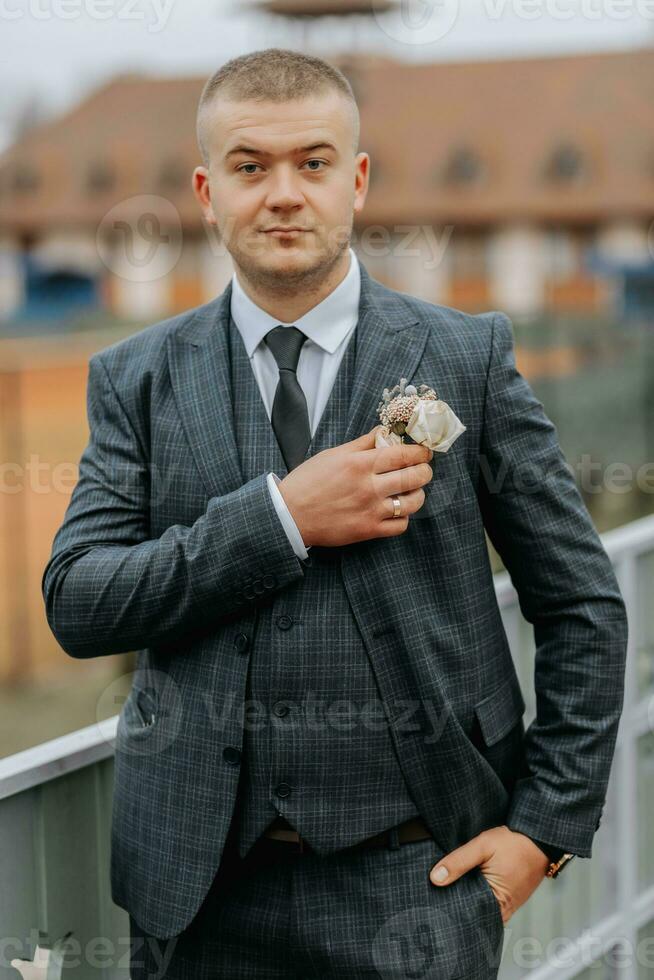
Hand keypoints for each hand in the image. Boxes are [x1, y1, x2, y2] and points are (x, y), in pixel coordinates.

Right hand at [277, 425, 433, 547]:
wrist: (290, 515)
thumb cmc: (308, 482)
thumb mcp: (333, 454)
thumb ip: (362, 443)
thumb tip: (383, 432)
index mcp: (360, 464)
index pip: (403, 454)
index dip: (420, 452)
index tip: (424, 451)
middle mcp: (369, 487)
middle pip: (415, 476)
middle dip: (424, 471)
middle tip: (422, 469)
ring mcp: (371, 510)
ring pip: (413, 502)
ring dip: (418, 494)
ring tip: (412, 490)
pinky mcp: (368, 530)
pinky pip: (400, 526)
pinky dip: (403, 518)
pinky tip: (397, 511)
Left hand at [429, 825, 550, 924]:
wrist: (539, 840)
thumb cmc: (514, 843)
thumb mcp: (483, 846)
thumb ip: (458, 861)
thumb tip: (435, 878)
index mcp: (496, 902)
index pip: (465, 914)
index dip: (448, 906)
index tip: (433, 899)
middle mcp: (502, 910)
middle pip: (471, 913)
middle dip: (455, 903)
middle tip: (436, 893)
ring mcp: (506, 907)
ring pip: (479, 908)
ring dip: (467, 898)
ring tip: (449, 888)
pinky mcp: (507, 900)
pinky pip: (488, 903)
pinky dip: (477, 895)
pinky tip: (466, 885)